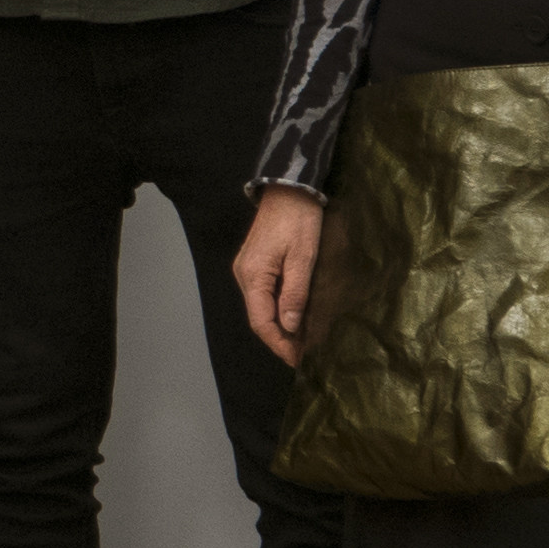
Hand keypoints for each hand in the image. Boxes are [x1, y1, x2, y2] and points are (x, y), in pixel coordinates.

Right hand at [233, 186, 324, 365]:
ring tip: (303, 339)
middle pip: (259, 317)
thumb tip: (289, 326)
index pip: (261, 322)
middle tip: (304, 354)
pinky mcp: (256, 263)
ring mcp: (247, 269)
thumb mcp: (303, 258)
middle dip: (281, 338)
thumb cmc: (299, 219)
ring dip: (280, 325)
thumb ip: (295, 294)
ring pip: (261, 307)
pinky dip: (279, 309)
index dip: (279, 344)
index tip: (298, 360)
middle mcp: (244, 275)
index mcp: (253, 275)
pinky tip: (295, 316)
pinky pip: (264, 295)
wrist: (289, 187)